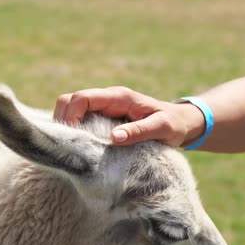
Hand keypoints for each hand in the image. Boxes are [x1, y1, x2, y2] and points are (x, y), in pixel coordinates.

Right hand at [53, 86, 205, 146]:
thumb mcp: (162, 128)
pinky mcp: (101, 117)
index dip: (70, 116)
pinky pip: (78, 119)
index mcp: (118, 97)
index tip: (73, 138)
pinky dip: (73, 131)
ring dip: (66, 127)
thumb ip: (139, 132)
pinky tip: (81, 147)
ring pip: (69, 109)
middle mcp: (106, 99)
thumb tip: (114, 138)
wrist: (182, 122)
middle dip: (62, 120)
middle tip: (69, 144)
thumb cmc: (174, 125)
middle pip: (68, 101)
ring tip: (74, 147)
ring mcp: (102, 107)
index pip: (81, 98)